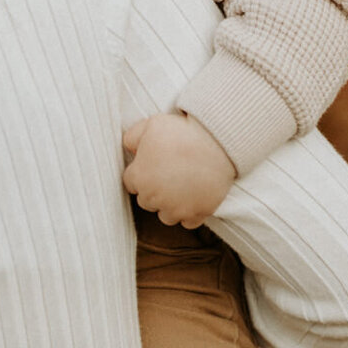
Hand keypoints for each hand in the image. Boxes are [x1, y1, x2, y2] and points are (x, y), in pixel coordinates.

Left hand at [121, 112, 236, 226]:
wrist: (217, 142)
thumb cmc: (182, 132)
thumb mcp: (151, 125)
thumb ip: (132, 138)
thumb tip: (129, 148)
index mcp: (140, 178)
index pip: (131, 183)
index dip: (141, 173)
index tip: (152, 166)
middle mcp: (155, 198)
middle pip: (146, 201)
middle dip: (153, 190)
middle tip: (168, 174)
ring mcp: (178, 208)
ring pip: (165, 216)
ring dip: (169, 206)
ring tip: (180, 189)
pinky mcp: (199, 213)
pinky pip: (188, 223)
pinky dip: (190, 214)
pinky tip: (193, 199)